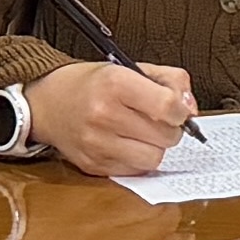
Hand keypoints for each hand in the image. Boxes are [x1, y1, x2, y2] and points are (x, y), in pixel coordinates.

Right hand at [24, 58, 204, 175]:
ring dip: (155, 148)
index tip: (177, 109)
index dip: (181, 110)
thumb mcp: (131, 67)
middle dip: (170, 129)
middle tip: (158, 120)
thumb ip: (170, 81)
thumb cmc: (92, 84)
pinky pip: (135, 171)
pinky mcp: (93, 165)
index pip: (167, 106)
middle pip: (166, 136)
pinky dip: (137, 160)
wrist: (48, 103)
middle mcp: (104, 114)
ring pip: (153, 159)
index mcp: (115, 83)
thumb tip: (191, 110)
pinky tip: (127, 144)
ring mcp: (97, 143)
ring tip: (143, 134)